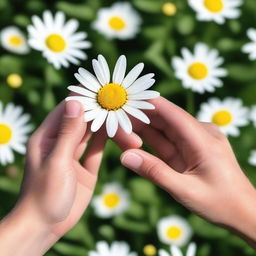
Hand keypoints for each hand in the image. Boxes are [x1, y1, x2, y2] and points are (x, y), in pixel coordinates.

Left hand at [0, 100, 141, 255]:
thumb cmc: (44, 194)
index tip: (105, 91)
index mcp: (47, 137)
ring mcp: (74, 156)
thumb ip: (67, 133)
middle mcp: (61, 143)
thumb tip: (75, 102)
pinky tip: (123, 139)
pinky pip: (98, 152)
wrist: (46, 226)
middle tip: (125, 111)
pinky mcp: (85, 169)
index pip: (67, 109)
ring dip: (110, 132)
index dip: (84, 98)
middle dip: (103, 117)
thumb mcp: (57, 161)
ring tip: (130, 130)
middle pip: (84, 122)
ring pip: (93, 137)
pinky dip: (109, 145)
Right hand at [120, 97, 255, 246]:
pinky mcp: (192, 148)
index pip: (173, 113)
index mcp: (204, 140)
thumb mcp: (186, 191)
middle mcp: (201, 134)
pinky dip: (152, 140)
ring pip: (165, 129)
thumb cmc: (220, 203)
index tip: (127, 98)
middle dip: (141, 117)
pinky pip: (169, 140)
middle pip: (166, 119)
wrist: (243, 212)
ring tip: (120, 126)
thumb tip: (126, 156)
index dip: (149, 103)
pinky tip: (135, 138)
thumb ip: (155, 172)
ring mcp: (196, 140)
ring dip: (144, 128)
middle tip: (116, 117)